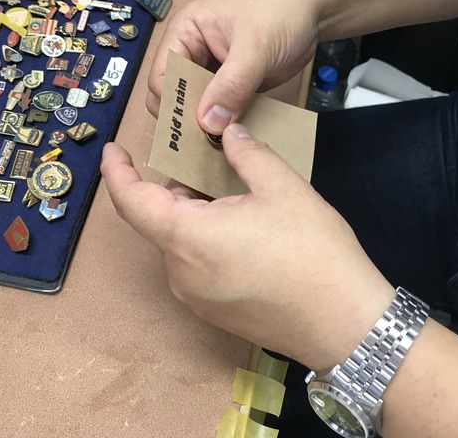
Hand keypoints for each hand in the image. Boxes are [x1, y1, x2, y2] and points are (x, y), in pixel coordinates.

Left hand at [101, 124, 393, 370]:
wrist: (345, 325)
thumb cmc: (312, 253)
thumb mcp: (283, 188)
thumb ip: (248, 153)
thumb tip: (229, 132)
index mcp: (186, 238)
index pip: (131, 202)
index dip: (116, 173)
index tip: (112, 150)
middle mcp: (180, 273)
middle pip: (160, 221)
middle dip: (175, 187)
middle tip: (206, 157)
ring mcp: (197, 299)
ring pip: (181, 244)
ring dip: (195, 213)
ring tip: (231, 189)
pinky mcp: (217, 313)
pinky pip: (197, 267)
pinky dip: (206, 239)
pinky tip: (244, 227)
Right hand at [147, 0, 319, 133]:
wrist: (316, 7)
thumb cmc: (281, 11)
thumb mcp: (255, 47)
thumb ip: (231, 85)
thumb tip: (208, 124)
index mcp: (185, 32)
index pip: (160, 75)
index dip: (172, 103)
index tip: (191, 129)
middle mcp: (193, 52)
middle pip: (174, 94)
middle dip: (186, 118)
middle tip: (204, 143)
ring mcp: (214, 69)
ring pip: (197, 106)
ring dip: (205, 125)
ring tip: (217, 147)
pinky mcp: (233, 84)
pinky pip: (221, 109)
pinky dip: (225, 124)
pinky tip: (234, 139)